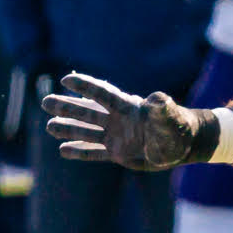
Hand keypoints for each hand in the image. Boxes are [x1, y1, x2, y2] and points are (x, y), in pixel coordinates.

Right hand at [42, 73, 222, 169]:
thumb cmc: (180, 128)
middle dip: (66, 106)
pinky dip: (80, 151)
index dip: (85, 86)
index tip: (65, 80)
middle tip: (45, 102)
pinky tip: (63, 150)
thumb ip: (162, 109)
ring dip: (68, 128)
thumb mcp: (171, 118)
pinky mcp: (118, 153)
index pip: (102, 94)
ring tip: (49, 126)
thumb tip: (157, 98)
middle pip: (87, 111)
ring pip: (87, 131)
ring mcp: (116, 136)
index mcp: (128, 108)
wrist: (187, 145)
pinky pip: (94, 152)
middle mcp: (118, 120)